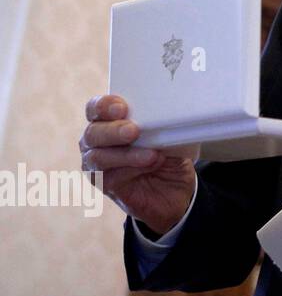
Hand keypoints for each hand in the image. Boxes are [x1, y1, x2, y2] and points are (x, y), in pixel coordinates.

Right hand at [80, 94, 196, 235]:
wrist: (174, 189)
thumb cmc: (168, 155)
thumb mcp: (171, 135)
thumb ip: (161, 124)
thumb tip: (169, 114)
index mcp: (109, 121)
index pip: (96, 108)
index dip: (104, 106)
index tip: (121, 108)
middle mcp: (96, 142)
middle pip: (93, 132)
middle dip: (113, 131)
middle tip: (134, 131)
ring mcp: (97, 165)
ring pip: (98, 157)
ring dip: (126, 154)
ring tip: (152, 154)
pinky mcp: (104, 184)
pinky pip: (110, 177)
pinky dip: (132, 170)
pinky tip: (151, 166)